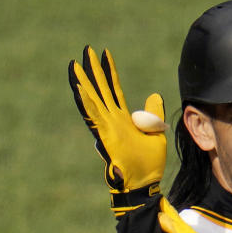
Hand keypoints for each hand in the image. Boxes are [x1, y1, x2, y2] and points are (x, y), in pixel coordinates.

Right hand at [68, 46, 165, 198]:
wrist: (145, 183)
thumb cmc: (149, 164)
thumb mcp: (156, 133)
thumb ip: (153, 115)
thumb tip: (154, 96)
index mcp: (123, 119)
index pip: (115, 89)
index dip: (110, 72)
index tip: (104, 53)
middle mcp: (112, 121)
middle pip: (101, 90)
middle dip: (93, 70)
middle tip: (86, 49)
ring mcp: (107, 128)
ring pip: (92, 100)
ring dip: (83, 83)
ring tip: (75, 64)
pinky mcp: (105, 136)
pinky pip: (93, 116)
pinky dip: (86, 102)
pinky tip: (80, 88)